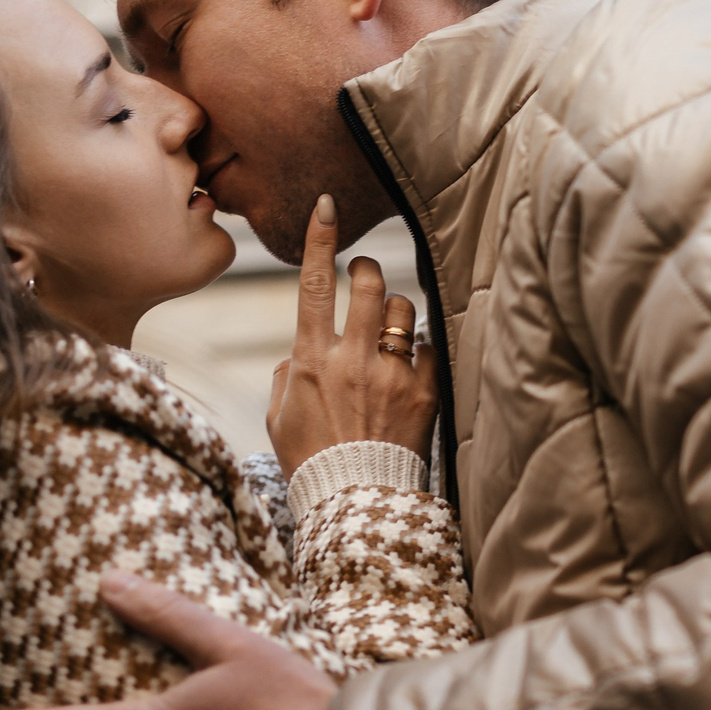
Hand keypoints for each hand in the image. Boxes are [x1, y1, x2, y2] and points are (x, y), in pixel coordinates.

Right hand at [266, 195, 433, 473]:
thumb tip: (302, 352)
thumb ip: (289, 374)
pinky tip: (409, 369)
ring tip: (389, 332)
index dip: (321, 240)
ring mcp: (393, 374)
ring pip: (405, 311)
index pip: (315, 285)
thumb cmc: (311, 460)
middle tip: (366, 273)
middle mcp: (354, 359)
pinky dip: (419, 352)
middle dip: (370, 269)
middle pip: (371, 285)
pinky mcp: (425, 392)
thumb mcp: (280, 415)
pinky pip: (429, 349)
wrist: (354, 502)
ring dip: (397, 312)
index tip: (327, 206)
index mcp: (312, 359)